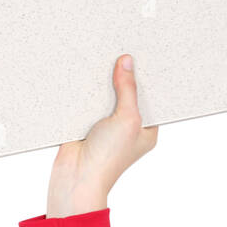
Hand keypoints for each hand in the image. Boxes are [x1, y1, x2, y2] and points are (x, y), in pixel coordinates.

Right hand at [47, 54, 159, 216]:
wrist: (75, 178)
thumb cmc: (109, 158)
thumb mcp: (127, 119)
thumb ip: (128, 90)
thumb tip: (127, 62)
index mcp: (146, 131)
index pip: (151, 100)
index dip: (148, 80)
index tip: (147, 56)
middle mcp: (128, 128)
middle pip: (128, 95)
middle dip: (125, 76)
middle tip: (125, 49)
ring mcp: (106, 126)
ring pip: (107, 96)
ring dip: (104, 81)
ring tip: (106, 53)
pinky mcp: (85, 123)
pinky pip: (88, 100)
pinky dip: (86, 89)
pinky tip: (85, 70)